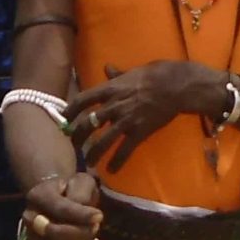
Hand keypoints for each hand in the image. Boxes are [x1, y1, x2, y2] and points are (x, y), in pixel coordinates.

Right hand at [21, 170, 102, 239]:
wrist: (56, 199)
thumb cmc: (71, 190)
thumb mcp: (80, 182)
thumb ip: (81, 194)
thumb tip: (85, 214)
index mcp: (38, 196)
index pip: (59, 209)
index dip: (80, 215)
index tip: (99, 216)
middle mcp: (29, 218)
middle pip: (55, 233)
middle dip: (81, 232)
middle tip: (96, 226)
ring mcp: (32, 237)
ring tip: (93, 233)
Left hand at [69, 61, 221, 173]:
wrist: (176, 86)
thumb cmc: (155, 74)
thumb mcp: (132, 71)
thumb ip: (117, 74)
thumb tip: (106, 68)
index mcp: (110, 89)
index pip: (82, 100)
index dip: (70, 110)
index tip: (63, 118)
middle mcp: (113, 105)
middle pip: (88, 123)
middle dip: (78, 136)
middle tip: (74, 144)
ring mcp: (125, 120)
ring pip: (103, 140)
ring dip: (94, 153)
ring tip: (89, 163)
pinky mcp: (139, 132)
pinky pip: (124, 150)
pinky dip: (117, 161)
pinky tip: (112, 170)